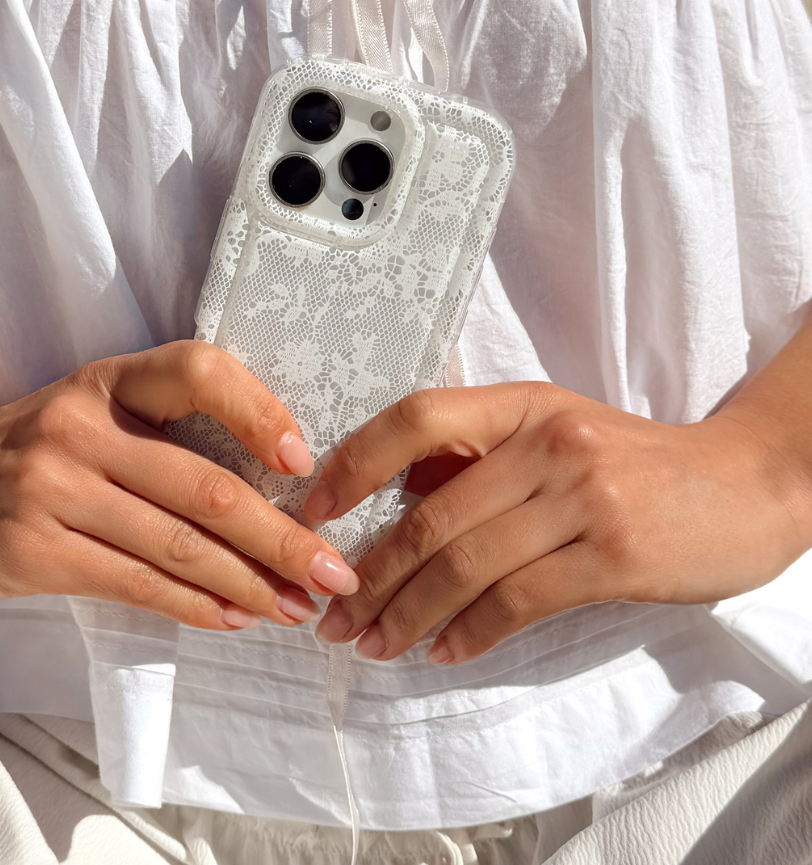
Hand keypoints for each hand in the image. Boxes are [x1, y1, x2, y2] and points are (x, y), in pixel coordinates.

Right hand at [0, 341, 357, 630]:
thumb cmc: (29, 449)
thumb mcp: (90, 413)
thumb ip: (164, 436)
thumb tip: (272, 493)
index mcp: (108, 380)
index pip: (198, 371)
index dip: (260, 411)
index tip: (303, 463)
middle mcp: (82, 427)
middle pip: (206, 486)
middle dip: (283, 538)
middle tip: (334, 573)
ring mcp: (53, 489)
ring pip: (178, 544)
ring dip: (250, 585)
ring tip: (295, 608)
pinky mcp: (33, 552)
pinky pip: (135, 583)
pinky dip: (195, 605)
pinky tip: (235, 619)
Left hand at [309, 382, 811, 663]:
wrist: (744, 484)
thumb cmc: (634, 463)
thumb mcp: (555, 431)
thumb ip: (481, 454)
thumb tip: (394, 493)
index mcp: (524, 405)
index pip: (418, 418)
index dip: (356, 463)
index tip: (313, 512)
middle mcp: (547, 443)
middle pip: (431, 515)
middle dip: (372, 575)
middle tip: (335, 617)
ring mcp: (583, 497)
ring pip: (465, 565)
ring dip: (408, 614)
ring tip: (373, 645)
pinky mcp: (613, 555)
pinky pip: (518, 602)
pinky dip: (470, 633)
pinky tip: (443, 653)